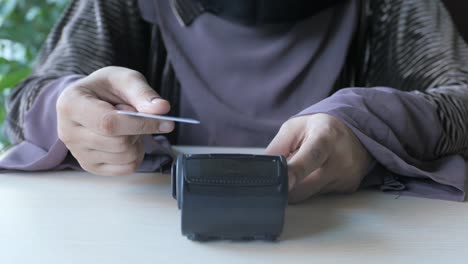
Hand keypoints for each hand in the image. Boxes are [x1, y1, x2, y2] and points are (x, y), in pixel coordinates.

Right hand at [56, 66, 173, 175]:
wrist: (91, 100)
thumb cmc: (106, 88)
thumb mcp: (125, 79)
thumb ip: (143, 93)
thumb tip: (162, 109)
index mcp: (71, 104)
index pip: (108, 123)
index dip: (141, 124)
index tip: (167, 122)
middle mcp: (67, 132)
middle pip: (119, 143)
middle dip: (139, 130)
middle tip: (134, 115)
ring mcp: (77, 153)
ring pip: (125, 157)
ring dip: (138, 141)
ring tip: (128, 126)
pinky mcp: (90, 166)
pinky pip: (127, 168)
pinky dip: (136, 154)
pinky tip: (126, 139)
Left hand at [265, 114, 371, 202]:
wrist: (355, 132)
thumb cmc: (320, 127)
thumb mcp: (295, 128)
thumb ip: (277, 147)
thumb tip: (260, 169)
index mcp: (325, 137)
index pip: (309, 158)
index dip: (294, 172)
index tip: (283, 182)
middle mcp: (340, 158)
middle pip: (304, 185)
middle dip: (286, 184)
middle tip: (280, 173)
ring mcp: (346, 175)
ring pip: (309, 194)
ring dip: (299, 185)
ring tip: (304, 166)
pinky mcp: (348, 187)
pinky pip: (320, 195)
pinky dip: (311, 187)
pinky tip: (317, 172)